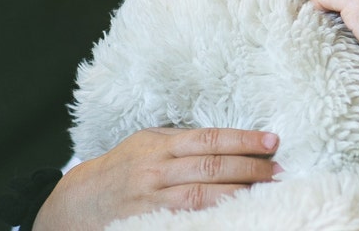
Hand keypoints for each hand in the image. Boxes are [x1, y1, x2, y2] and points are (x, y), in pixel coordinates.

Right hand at [33, 127, 280, 230]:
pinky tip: (236, 212)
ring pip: (204, 195)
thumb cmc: (120, 168)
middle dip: (250, 167)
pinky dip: (215, 214)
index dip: (243, 139)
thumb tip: (223, 136)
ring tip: (266, 190)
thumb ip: (178, 138)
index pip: (209, 138)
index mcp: (158, 145)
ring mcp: (153, 199)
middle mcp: (156, 170)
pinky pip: (189, 219)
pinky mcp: (151, 222)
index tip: (271, 140)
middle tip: (279, 169)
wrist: (80, 201)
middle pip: (211, 166)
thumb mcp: (144, 142)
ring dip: (239, 192)